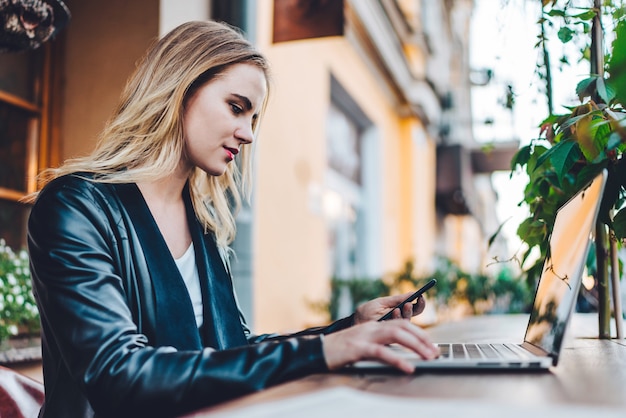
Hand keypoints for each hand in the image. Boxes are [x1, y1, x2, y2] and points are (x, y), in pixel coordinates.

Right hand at [322, 320, 438, 372]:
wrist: (317, 350)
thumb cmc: (340, 350)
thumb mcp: (363, 344)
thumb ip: (380, 344)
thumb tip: (400, 352)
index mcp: (374, 326)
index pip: (402, 324)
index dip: (419, 333)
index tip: (431, 346)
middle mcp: (371, 328)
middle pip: (402, 327)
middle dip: (422, 339)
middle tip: (435, 352)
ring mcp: (364, 336)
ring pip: (396, 335)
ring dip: (415, 346)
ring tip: (428, 357)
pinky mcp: (358, 348)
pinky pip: (381, 352)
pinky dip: (397, 359)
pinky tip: (408, 367)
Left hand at [353, 292, 425, 323]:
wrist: (355, 322)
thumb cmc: (367, 311)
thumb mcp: (382, 302)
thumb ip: (397, 299)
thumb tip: (413, 293)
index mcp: (400, 311)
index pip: (415, 308)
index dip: (419, 303)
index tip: (421, 296)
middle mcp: (400, 321)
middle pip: (413, 316)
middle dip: (412, 309)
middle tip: (408, 303)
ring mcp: (395, 329)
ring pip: (406, 323)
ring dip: (404, 314)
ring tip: (399, 308)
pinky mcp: (390, 336)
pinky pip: (397, 329)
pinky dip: (395, 320)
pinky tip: (393, 313)